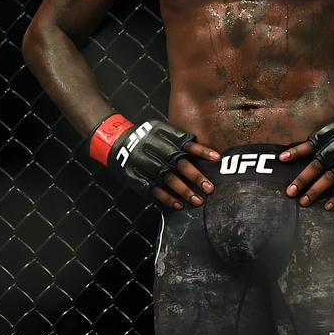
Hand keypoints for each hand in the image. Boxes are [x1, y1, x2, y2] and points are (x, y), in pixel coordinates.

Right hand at [90, 115, 220, 210]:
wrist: (116, 142)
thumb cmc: (145, 136)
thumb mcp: (160, 129)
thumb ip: (179, 138)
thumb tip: (204, 152)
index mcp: (164, 137)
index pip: (186, 144)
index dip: (202, 151)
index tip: (217, 158)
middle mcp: (157, 150)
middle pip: (180, 164)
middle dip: (196, 177)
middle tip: (210, 188)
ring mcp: (147, 165)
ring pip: (169, 180)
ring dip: (184, 191)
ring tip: (198, 201)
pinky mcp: (138, 177)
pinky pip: (154, 190)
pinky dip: (167, 198)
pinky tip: (178, 205)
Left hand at [280, 113, 333, 211]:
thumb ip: (327, 135)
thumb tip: (301, 151)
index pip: (314, 141)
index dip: (297, 150)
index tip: (281, 159)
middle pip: (321, 161)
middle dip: (304, 177)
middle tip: (290, 191)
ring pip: (333, 176)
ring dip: (316, 190)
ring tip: (303, 202)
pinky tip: (327, 206)